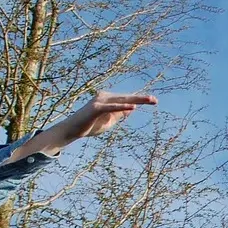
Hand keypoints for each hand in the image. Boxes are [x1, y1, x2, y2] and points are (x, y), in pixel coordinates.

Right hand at [8, 92, 157, 163]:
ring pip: (121, 100)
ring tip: (148, 101)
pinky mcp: (96, 108)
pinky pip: (112, 107)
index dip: (140, 100)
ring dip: (135, 101)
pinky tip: (132, 108)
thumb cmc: (90, 126)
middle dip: (141, 99)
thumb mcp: (109, 121)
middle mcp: (104, 97)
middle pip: (127, 97)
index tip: (154, 101)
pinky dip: (122, 108)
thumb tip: (130, 110)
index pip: (127, 99)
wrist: (72, 131)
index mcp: (109, 99)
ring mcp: (100, 101)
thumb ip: (118, 115)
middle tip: (155, 100)